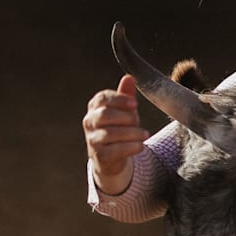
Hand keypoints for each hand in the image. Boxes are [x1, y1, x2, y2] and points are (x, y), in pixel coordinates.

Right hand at [83, 74, 147, 193]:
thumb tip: (129, 77)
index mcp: (95, 107)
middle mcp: (90, 122)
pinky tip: (140, 146)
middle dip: (125, 117)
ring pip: (110, 133)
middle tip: (138, 120)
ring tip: (145, 134)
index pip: (102, 98)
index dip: (119, 100)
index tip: (134, 104)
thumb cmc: (119, 128)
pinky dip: (130, 147)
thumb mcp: (124, 111)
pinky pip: (114, 150)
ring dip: (131, 133)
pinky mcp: (99, 156)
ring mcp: (92, 140)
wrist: (112, 158)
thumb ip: (126, 96)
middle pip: (105, 115)